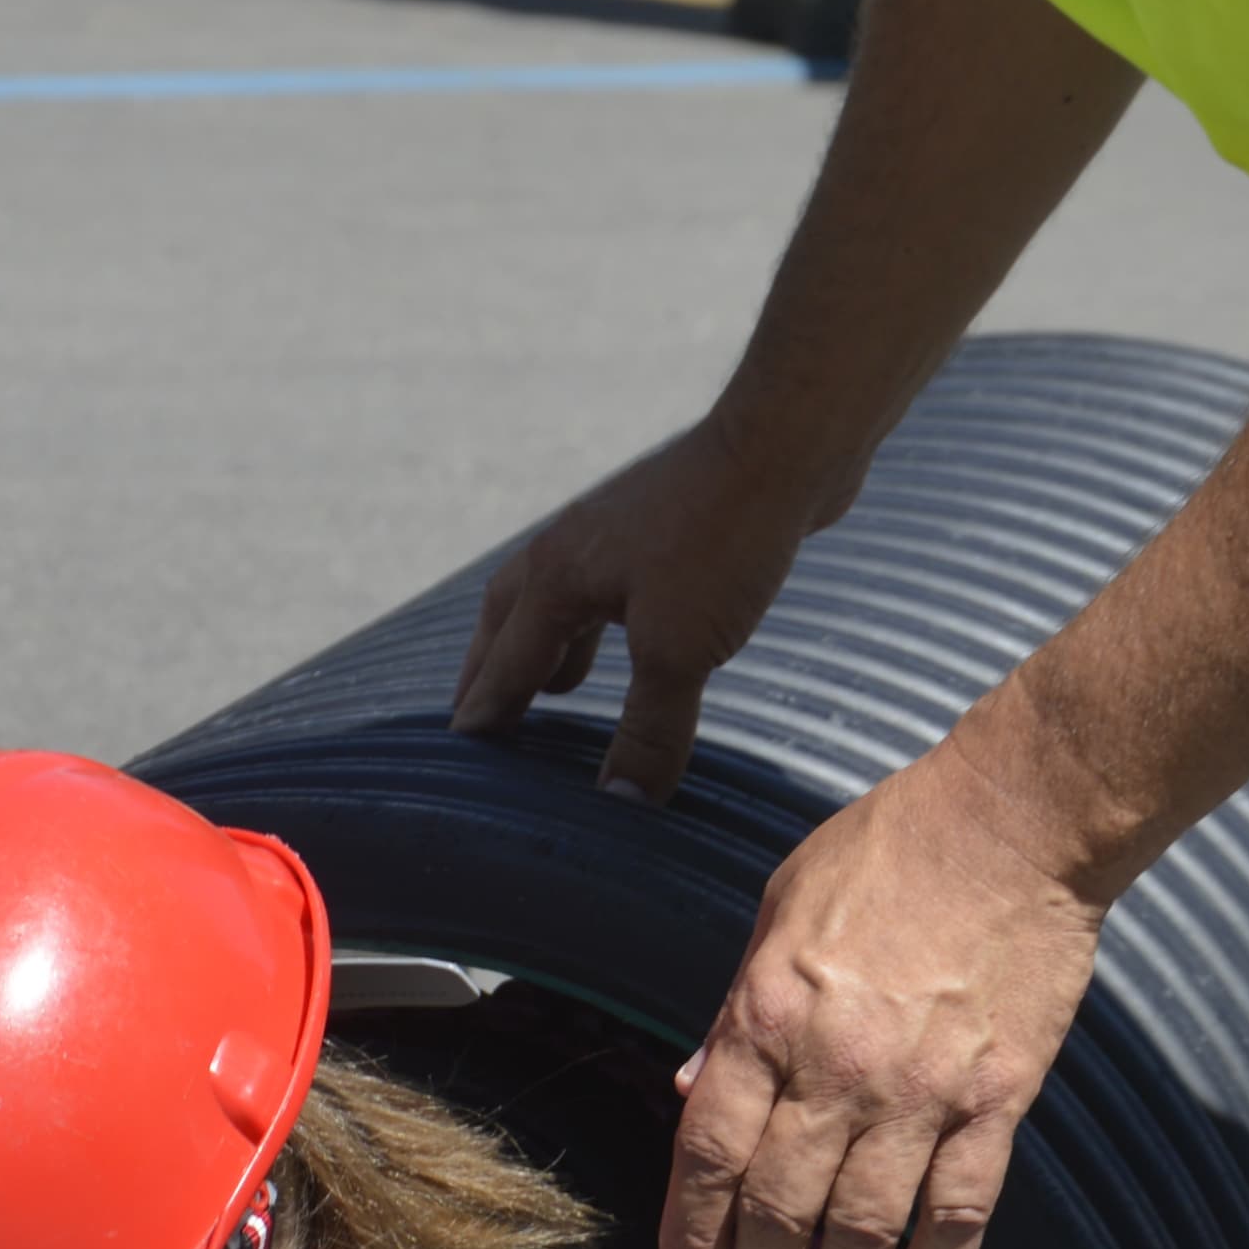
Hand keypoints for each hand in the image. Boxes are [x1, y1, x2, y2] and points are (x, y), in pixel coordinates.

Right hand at [451, 415, 831, 802]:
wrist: (788, 443)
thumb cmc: (724, 538)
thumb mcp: (680, 649)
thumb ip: (648, 728)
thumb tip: (621, 806)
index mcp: (555, 576)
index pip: (504, 663)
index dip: (485, 712)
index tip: (459, 749)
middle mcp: (570, 547)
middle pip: (510, 617)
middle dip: (494, 671)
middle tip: (483, 718)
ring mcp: (616, 529)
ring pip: (561, 595)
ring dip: (549, 643)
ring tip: (558, 687)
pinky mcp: (666, 523)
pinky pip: (612, 583)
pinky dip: (603, 620)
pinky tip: (637, 632)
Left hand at [667, 725, 1111, 1248]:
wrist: (1015, 823)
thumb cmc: (888, 850)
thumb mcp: (779, 912)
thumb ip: (733, 1011)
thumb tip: (693, 1095)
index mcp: (769, 1016)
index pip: (711, 1153)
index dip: (693, 1232)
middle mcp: (838, 1067)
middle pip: (781, 1208)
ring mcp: (922, 1090)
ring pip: (867, 1229)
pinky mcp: (998, 1099)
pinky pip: (961, 1209)